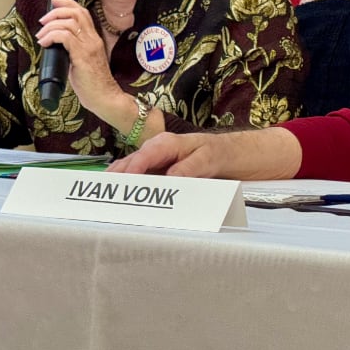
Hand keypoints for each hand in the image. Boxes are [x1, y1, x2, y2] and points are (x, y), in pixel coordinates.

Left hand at [36, 0, 117, 112]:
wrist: (105, 97)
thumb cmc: (93, 84)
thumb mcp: (83, 62)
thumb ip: (73, 51)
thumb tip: (55, 46)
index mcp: (94, 39)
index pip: (83, 12)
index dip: (67, 3)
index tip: (54, 1)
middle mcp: (93, 39)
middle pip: (76, 12)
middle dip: (56, 11)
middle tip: (43, 21)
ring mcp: (89, 47)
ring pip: (68, 23)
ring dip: (50, 26)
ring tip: (41, 36)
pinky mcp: (82, 56)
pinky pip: (65, 37)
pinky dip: (51, 36)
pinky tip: (45, 43)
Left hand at [108, 128, 301, 179]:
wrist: (252, 154)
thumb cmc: (213, 171)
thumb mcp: (185, 180)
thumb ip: (162, 187)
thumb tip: (134, 205)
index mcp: (165, 152)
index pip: (134, 160)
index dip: (117, 173)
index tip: (98, 189)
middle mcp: (175, 145)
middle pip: (143, 153)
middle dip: (126, 169)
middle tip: (109, 187)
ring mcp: (194, 146)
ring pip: (164, 152)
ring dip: (147, 166)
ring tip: (132, 181)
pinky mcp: (214, 153)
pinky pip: (195, 162)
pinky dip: (183, 171)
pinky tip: (173, 180)